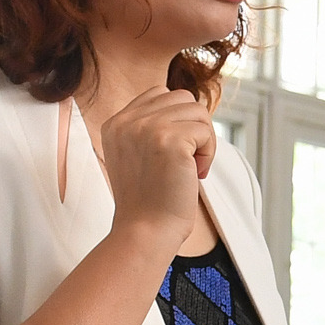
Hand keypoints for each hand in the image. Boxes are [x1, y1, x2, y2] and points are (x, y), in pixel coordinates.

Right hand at [95, 85, 215, 249]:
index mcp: (115, 123)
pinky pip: (206, 131)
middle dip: (194, 127)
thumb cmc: (149, 201)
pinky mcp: (169, 139)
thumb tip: (190, 108)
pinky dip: (209, 154)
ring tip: (192, 168)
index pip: (159, 93)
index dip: (178, 120)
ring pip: (197, 110)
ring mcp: (146, 127)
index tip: (175, 153)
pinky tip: (196, 174)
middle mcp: (127, 120)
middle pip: (181, 97)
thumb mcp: (137, 155)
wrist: (145, 230)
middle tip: (188, 160)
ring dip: (204, 140)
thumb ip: (151, 128)